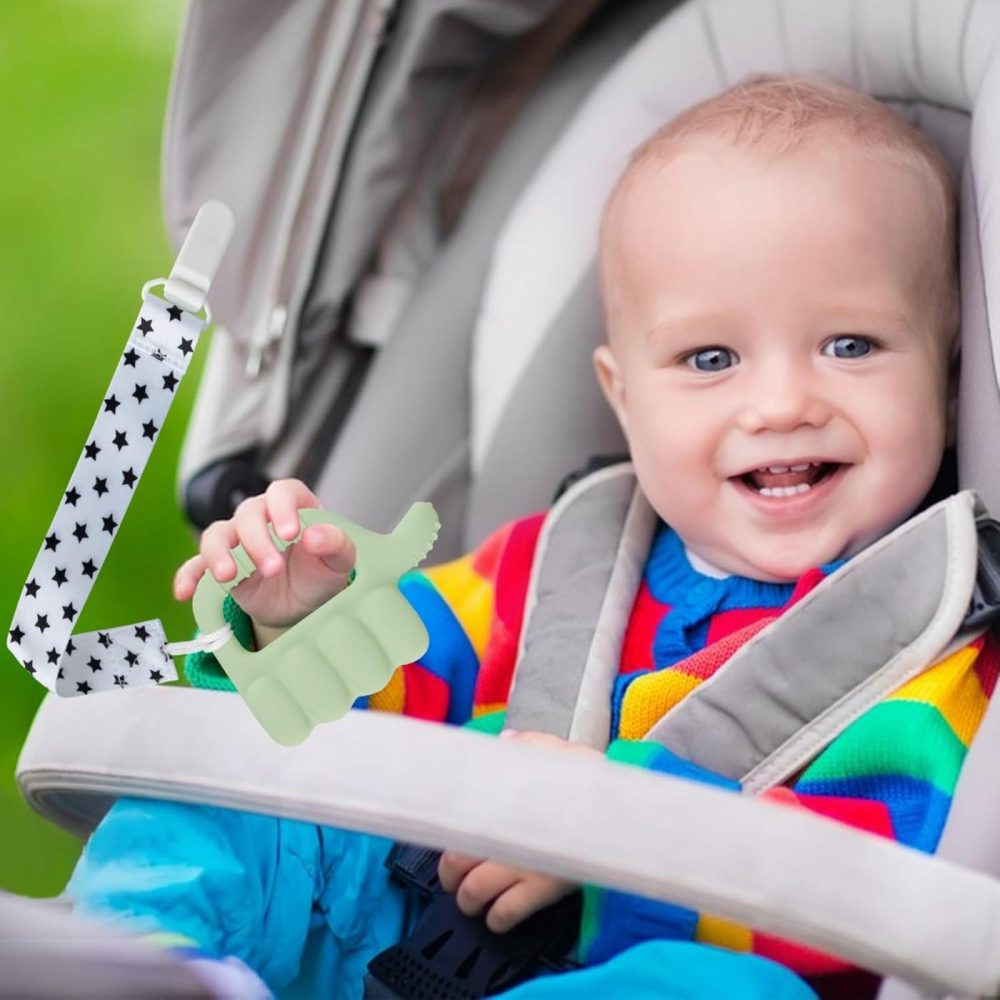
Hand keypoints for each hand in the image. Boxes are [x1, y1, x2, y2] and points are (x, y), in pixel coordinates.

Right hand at [172, 479, 355, 643]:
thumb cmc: (322, 572)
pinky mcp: (222, 565)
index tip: (290, 534)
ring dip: (219, 553)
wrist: (305, 604)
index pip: (283, 492)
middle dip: (257, 541)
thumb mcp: (340, 561)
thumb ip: (336, 544)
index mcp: (294, 506)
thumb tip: (314, 536)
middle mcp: (262, 516)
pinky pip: (197, 565)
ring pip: (217, 533)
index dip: (283, 508)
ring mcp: (238, 540)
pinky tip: (184, 592)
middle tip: (273, 569)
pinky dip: (189, 576)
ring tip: (228, 576)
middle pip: (249, 514)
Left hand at [437, 731, 599, 932]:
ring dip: (467, 900)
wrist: (621, 809)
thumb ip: (527, 745)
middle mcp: (505, 832)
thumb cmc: (588, 777)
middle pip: (457, 860)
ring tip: (470, 901)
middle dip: (449, 874)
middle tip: (453, 877)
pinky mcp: (543, 888)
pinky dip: (496, 920)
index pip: (458, 819)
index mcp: (503, 799)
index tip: (446, 838)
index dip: (447, 834)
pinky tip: (496, 919)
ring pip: (475, 890)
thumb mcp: (558, 750)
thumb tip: (505, 741)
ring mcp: (523, 861)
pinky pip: (508, 912)